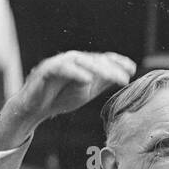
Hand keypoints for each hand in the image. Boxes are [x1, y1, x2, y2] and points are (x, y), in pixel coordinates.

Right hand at [0, 51, 136, 148]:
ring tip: (111, 77)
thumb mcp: (86, 91)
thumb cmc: (61, 98)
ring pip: (81, 60)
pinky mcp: (46, 70)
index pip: (103, 59)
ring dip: (97, 68)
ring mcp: (59, 63)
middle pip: (95, 59)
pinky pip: (62, 68)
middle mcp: (72, 60)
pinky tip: (87, 79)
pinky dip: (75, 72)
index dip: (118, 62)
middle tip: (125, 78)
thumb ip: (101, 83)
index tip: (132, 69)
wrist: (36, 109)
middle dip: (112, 68)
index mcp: (83, 64)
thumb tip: (121, 76)